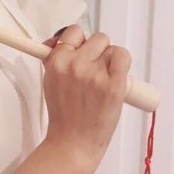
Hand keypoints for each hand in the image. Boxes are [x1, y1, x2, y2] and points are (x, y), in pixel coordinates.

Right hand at [41, 25, 130, 169]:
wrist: (73, 142)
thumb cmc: (63, 113)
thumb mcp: (50, 80)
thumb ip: (56, 58)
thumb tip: (61, 40)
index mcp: (56, 61)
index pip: (73, 32)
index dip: (80, 41)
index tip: (81, 51)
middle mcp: (75, 64)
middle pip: (96, 38)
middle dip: (97, 51)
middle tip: (95, 69)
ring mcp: (95, 74)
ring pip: (111, 48)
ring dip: (110, 59)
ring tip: (104, 78)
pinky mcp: (113, 85)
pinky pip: (123, 56)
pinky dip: (122, 62)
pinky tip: (117, 74)